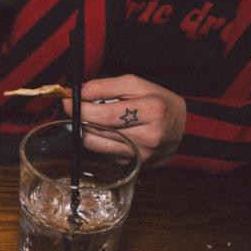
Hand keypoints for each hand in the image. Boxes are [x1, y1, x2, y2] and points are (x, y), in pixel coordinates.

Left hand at [63, 74, 186, 166]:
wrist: (185, 128)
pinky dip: (97, 140)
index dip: (82, 108)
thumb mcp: (136, 84)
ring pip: (96, 144)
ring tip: (91, 117)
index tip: (66, 100)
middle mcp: (149, 136)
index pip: (106, 114)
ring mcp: (142, 155)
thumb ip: (105, 86)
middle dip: (80, 117)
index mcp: (153, 111)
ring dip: (86, 129)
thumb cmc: (158, 102)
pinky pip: (103, 153)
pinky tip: (103, 130)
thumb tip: (79, 92)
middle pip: (99, 130)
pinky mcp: (135, 165)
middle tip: (72, 106)